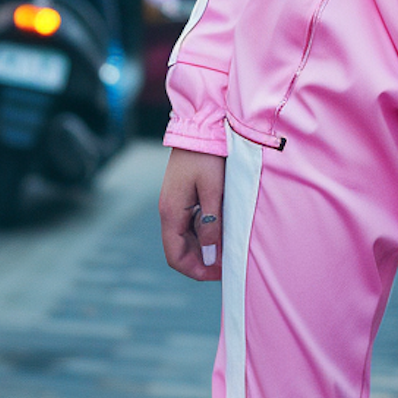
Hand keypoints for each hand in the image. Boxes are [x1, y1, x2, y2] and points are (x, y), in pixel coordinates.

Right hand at [159, 148, 225, 281]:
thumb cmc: (207, 155)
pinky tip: (222, 229)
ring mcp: (174, 203)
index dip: (196, 270)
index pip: (176, 257)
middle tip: (228, 263)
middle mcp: (168, 210)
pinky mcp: (182, 195)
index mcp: (171, 212)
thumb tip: (210, 253)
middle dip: (202, 261)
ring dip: (204, 247)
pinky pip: (191, 222)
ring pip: (186, 237)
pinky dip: (204, 231)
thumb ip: (211, 222)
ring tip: (228, 247)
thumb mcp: (213, 190)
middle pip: (180, 249)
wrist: (199, 124)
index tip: (219, 274)